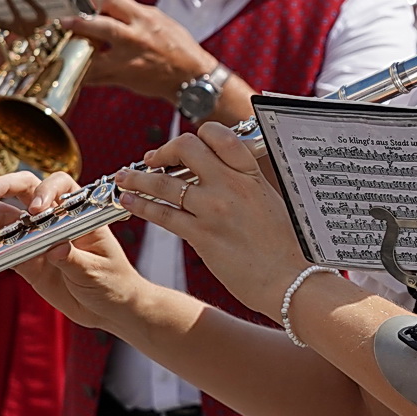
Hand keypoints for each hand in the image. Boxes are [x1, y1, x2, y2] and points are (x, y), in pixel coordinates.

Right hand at [0, 170, 152, 332]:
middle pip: (25, 190)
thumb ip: (74, 259)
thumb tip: (54, 247)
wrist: (110, 309)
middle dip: (3, 186)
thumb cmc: (113, 282)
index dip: (46, 191)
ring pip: (5, 219)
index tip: (36, 210)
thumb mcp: (97, 272)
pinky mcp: (24, 260)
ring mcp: (36, 239)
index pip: (61, 186)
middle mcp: (54, 220)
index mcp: (79, 214)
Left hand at [64, 0, 210, 100]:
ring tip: (65, 46)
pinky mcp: (122, 78)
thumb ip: (135, 14)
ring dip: (74, 50)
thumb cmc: (180, 49)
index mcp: (144, 19)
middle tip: (64, 22)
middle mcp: (134, 38)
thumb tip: (111, 6)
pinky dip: (83, 72)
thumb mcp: (161, 20)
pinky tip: (76, 68)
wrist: (192, 79)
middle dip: (77, 22)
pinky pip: (95, 76)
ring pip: (90, 55)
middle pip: (97, 26)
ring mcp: (127, 60)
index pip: (112, 0)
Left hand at [114, 123, 308, 316]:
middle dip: (164, 151)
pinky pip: (163, 214)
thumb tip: (227, 179)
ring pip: (165, 182)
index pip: (219, 136)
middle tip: (153, 159)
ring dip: (139, 177)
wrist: (291, 280)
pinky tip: (129, 202)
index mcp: (251, 174)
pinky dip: (141, 205)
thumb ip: (247, 186)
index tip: (186, 147)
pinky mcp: (202, 235)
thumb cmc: (285, 247)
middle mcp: (231, 185)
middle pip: (187, 148)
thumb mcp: (270, 203)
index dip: (198, 135)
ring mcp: (214, 209)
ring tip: (124, 177)